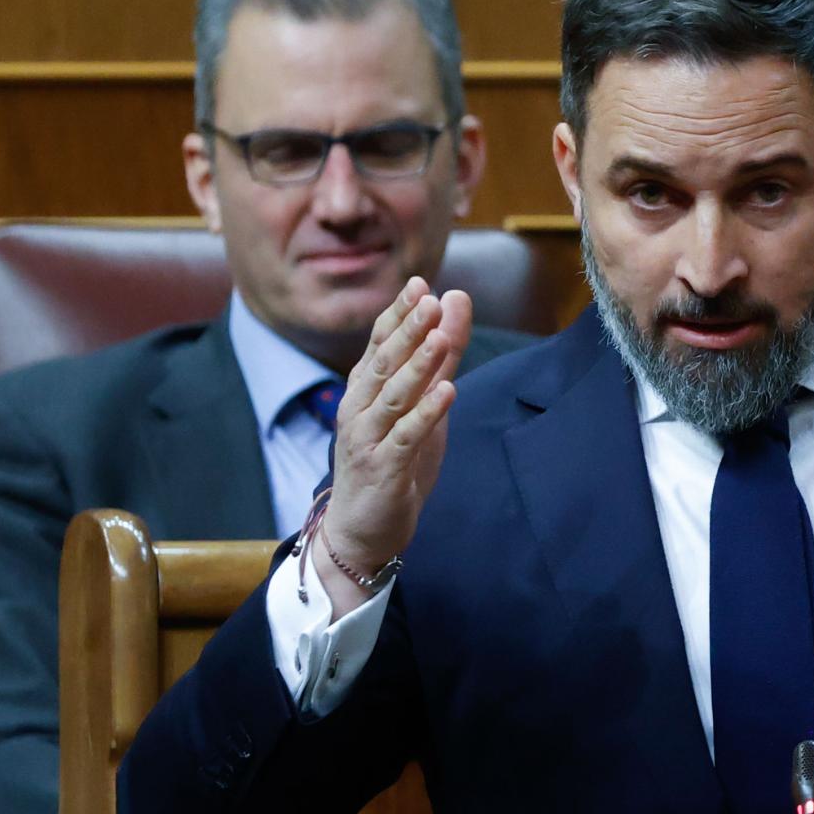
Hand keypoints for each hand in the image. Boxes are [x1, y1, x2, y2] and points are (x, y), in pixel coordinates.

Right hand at [317, 276, 471, 615]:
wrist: (362, 529)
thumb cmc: (392, 461)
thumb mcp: (423, 403)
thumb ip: (441, 355)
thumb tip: (454, 301)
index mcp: (365, 391)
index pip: (379, 345)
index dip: (398, 315)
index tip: (419, 284)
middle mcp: (359, 410)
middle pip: (383, 363)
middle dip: (406, 331)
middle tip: (428, 299)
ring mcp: (368, 439)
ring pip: (392, 396)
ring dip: (417, 365)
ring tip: (439, 337)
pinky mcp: (384, 468)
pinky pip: (405, 437)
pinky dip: (426, 414)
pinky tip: (447, 392)